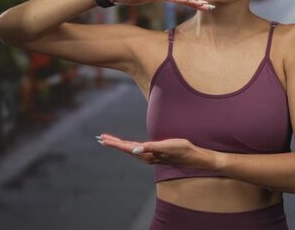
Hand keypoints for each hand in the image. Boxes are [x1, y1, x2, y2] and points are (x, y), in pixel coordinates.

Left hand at [96, 134, 214, 169]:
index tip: (103, 139)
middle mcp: (147, 156)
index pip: (127, 147)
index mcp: (147, 154)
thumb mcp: (167, 146)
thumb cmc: (182, 150)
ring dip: (120, 145)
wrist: (194, 157)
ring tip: (109, 141)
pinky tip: (129, 146)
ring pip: (131, 150)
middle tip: (100, 138)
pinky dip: (130, 146)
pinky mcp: (155, 154)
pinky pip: (138, 150)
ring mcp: (151, 156)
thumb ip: (150, 147)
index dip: (114, 143)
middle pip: (126, 149)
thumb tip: (134, 150)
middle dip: (113, 143)